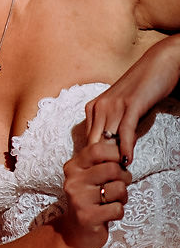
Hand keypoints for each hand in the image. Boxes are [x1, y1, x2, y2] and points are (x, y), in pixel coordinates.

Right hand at [60, 141, 132, 247]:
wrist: (75, 231)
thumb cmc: (89, 200)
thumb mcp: (90, 176)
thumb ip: (102, 161)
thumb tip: (125, 144)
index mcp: (73, 167)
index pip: (98, 149)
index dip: (116, 154)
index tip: (120, 163)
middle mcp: (73, 180)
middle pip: (113, 169)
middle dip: (125, 178)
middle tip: (120, 185)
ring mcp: (79, 198)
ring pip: (119, 189)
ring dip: (123, 197)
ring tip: (112, 201)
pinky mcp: (87, 216)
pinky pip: (118, 209)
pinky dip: (119, 213)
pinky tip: (108, 214)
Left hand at [85, 36, 179, 165]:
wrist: (159, 65)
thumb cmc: (142, 90)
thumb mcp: (124, 111)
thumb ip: (116, 128)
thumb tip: (115, 151)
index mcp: (93, 109)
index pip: (88, 141)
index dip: (92, 160)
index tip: (97, 176)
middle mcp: (98, 107)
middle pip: (93, 143)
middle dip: (98, 164)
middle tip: (106, 182)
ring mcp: (112, 105)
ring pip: (106, 139)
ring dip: (111, 160)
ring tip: (117, 178)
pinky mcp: (129, 105)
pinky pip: (124, 131)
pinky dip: (125, 147)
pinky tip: (127, 161)